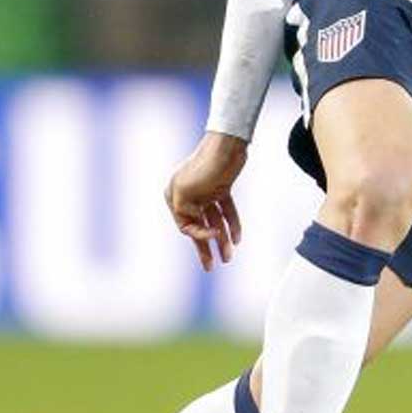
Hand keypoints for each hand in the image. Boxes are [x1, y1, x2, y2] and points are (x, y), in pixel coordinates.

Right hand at [164, 132, 247, 270]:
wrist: (228, 145)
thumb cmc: (205, 166)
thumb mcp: (185, 191)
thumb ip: (182, 211)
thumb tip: (189, 228)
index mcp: (174, 196)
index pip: (186, 227)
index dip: (199, 236)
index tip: (214, 236)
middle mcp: (188, 195)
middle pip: (198, 227)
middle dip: (206, 248)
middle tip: (211, 267)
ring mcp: (205, 192)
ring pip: (214, 221)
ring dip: (222, 239)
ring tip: (229, 257)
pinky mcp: (221, 188)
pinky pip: (225, 210)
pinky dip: (231, 224)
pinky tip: (237, 239)